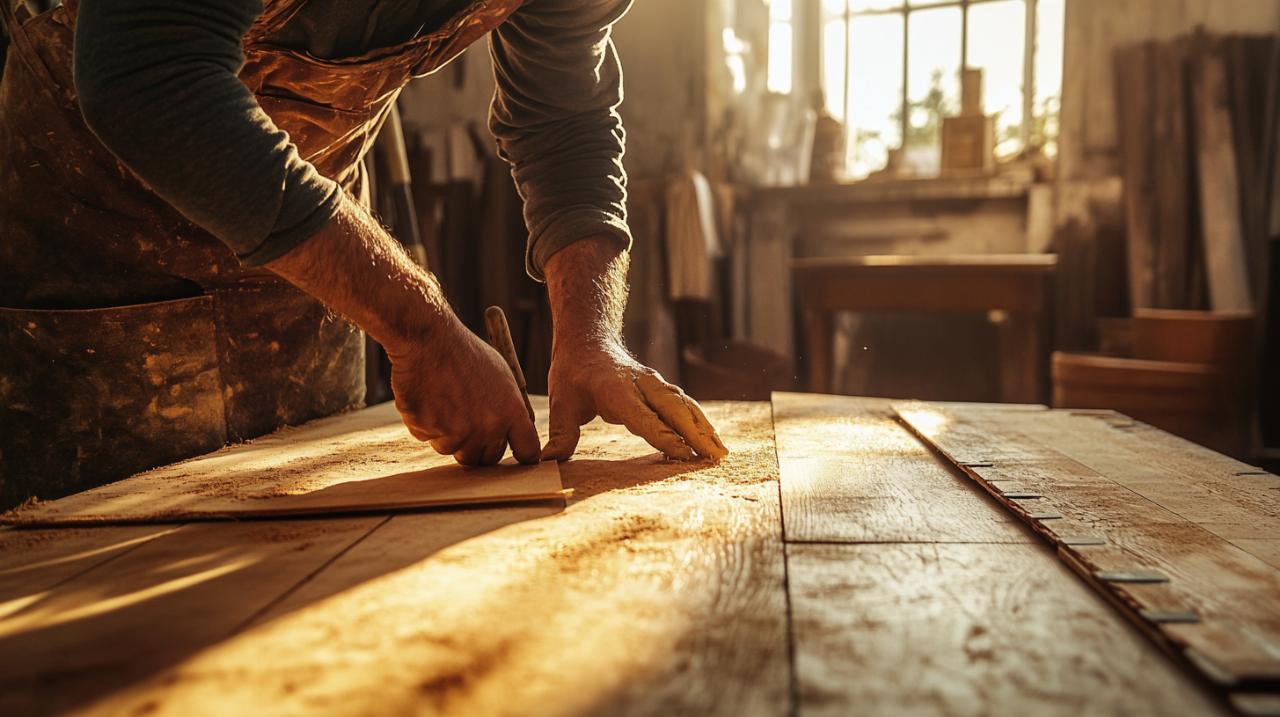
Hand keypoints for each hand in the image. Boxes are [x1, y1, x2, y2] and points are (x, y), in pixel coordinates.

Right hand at [386, 316, 540, 465]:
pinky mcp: (428, 431)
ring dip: (449, 435)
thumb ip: (509, 406)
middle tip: (469, 422)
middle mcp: (487, 427)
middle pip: (487, 459)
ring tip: (445, 400)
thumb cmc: (465, 352)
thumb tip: (514, 429)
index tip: (514, 452)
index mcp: (511, 412)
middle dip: (479, 447)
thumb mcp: (501, 374)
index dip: (521, 454)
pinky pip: (428, 438)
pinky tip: (427, 397)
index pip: (527, 451)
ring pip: (454, 451)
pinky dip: (426, 424)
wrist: (428, 340)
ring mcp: (456, 433)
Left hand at [542, 338, 727, 461]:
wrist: (588, 340)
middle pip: (673, 409)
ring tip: (721, 452)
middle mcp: (641, 385)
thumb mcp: (560, 401)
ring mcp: (654, 385)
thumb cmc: (573, 373)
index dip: (662, 434)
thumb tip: (549, 462)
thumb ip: (560, 433)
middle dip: (696, 433)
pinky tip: (712, 440)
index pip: (642, 416)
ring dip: (704, 428)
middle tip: (714, 456)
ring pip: (684, 406)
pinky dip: (700, 422)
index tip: (681, 452)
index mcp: (616, 390)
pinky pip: (684, 405)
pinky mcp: (661, 389)